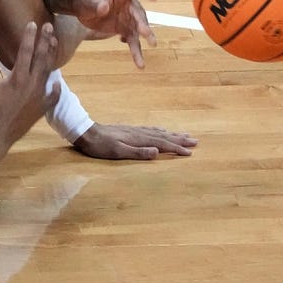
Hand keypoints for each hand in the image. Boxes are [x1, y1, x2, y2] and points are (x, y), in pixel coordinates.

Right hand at [0, 22, 61, 143]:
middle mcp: (32, 84)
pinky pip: (53, 95)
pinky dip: (55, 87)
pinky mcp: (42, 108)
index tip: (32, 24)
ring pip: (48, 72)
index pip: (25, 51)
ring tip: (54, 43)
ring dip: (51, 56)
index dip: (29, 36)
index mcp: (17, 77)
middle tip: (49, 27)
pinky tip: (57, 81)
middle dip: (45, 40)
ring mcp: (39, 96)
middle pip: (41, 57)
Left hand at [69, 0, 157, 67]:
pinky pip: (133, 41)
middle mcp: (129, 4)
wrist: (82, 9)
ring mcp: (129, 18)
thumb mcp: (88, 1)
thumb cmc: (85, 0)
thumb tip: (104, 8)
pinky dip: (136, 52)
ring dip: (143, 42)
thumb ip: (96, 4)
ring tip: (145, 56)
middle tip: (146, 34)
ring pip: (139, 31)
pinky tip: (139, 62)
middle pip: (139, 14)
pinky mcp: (125, 29)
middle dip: (143, 24)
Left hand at [72, 122, 197, 159]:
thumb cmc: (100, 146)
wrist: (86, 132)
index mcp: (138, 139)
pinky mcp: (129, 130)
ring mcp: (135, 130)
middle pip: (164, 136)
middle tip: (195, 141)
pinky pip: (150, 129)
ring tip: (185, 135)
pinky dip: (160, 130)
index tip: (190, 152)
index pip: (162, 144)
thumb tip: (156, 151)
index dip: (176, 148)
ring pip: (158, 132)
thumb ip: (137, 152)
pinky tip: (162, 130)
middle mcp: (139, 133)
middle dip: (180, 140)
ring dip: (172, 134)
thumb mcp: (117, 152)